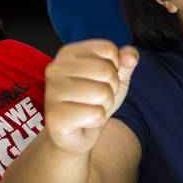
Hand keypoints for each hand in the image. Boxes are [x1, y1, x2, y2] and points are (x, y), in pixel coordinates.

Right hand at [44, 40, 138, 155]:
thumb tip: (130, 57)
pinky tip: (83, 121)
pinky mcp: (54, 116)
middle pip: (106, 71)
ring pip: (102, 93)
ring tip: (90, 107)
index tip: (101, 78)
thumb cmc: (95, 99)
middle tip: (96, 97)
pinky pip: (96, 114)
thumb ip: (127, 59)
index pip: (108, 49)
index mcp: (68, 53)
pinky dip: (96, 120)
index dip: (115, 67)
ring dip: (104, 104)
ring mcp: (52, 92)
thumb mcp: (117, 75)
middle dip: (111, 88)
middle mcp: (55, 69)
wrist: (77, 133)